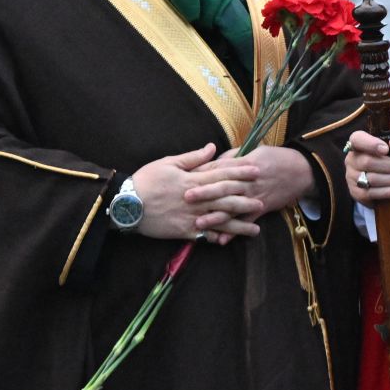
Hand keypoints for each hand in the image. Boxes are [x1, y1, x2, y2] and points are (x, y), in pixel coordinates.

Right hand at [132, 143, 260, 242]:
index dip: (241, 173)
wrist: (125, 204)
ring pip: (220, 220)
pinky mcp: (183, 230)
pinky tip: (230, 242)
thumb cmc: (145, 180)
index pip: (222, 175)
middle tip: (264, 201)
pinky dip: (217, 238)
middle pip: (226, 199)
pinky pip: (204, 235)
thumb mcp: (168, 163)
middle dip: (246, 200)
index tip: (257, 171)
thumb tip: (213, 148)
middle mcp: (196, 199)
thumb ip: (193, 157)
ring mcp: (191, 216)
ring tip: (255, 229)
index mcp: (193, 180)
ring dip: (238, 225)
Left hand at [182, 145, 316, 237]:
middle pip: (224, 187)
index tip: (187, 176)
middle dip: (205, 193)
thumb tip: (216, 159)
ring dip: (216, 217)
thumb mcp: (257, 150)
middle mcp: (248, 181)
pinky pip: (247, 221)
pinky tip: (222, 240)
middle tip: (186, 197)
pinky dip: (235, 231)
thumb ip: (234, 155)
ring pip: (233, 207)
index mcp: (245, 164)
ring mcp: (255, 196)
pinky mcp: (263, 208)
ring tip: (199, 223)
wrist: (303, 171)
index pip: (221, 168)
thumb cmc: (278, 158)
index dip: (203, 172)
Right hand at [347, 131, 389, 205]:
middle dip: (389, 165)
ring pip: (370, 178)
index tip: (386, 149)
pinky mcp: (357, 193)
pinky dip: (388, 191)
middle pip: (367, 162)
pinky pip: (371, 193)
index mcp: (360, 144)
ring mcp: (352, 177)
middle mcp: (352, 159)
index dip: (371, 144)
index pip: (357, 139)